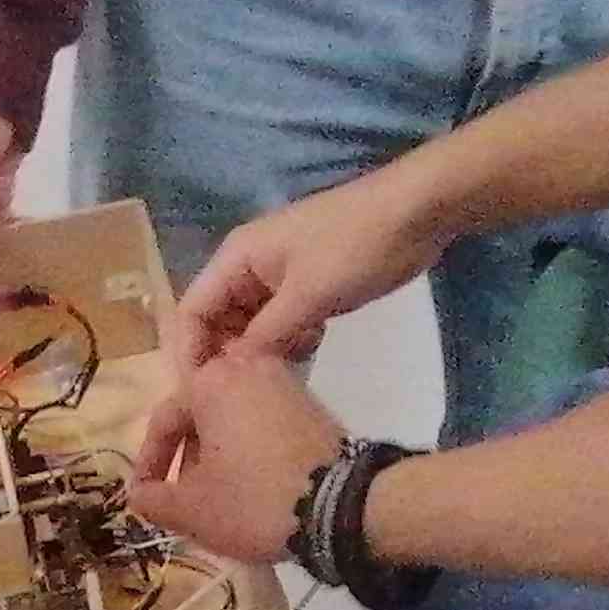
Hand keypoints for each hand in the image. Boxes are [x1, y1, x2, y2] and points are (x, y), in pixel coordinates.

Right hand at [121, 348, 349, 563]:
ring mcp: (285, 383)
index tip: (145, 498)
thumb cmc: (254, 500)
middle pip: (200, 415)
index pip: (163, 422)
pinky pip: (263, 423)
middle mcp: (247, 368)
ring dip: (218, 455)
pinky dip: (249, 450)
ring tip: (217, 496)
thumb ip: (154, 500)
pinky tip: (252, 485)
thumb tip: (138, 495)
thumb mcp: (192, 509)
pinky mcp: (312, 406)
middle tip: (182, 499)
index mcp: (210, 381)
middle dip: (188, 459)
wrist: (343, 506)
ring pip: (233, 419)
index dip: (149, 465)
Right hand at [175, 166, 453, 370]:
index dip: (191, 354)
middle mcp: (249, 266)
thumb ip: (264, 337)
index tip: (203, 397)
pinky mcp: (307, 285)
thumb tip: (230, 376)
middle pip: (218, 320)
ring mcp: (279, 275)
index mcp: (236, 258)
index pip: (192, 311)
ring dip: (260, 352)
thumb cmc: (355, 246)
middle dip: (227, 357)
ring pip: (252, 324)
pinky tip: (307, 354)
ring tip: (276, 380)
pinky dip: (288, 341)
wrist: (417, 212)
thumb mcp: (306, 296)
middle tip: (246, 395)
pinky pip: (281, 320)